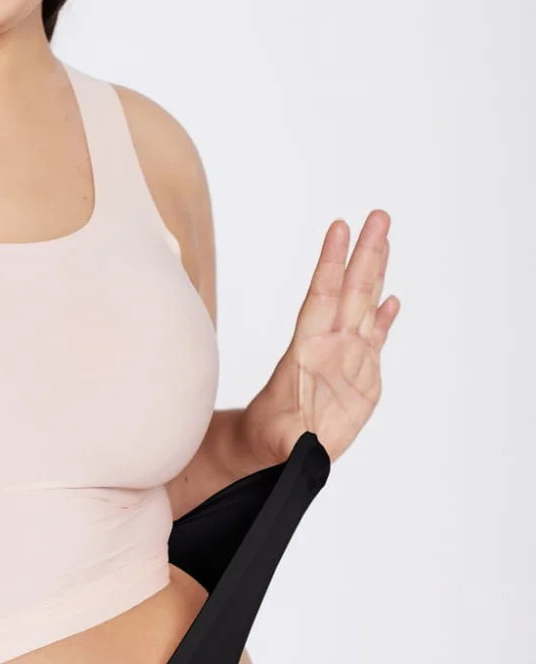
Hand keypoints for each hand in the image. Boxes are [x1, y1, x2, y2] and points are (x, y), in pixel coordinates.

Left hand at [244, 210, 399, 464]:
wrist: (272, 446)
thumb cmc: (270, 440)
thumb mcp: (278, 444)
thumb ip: (292, 442)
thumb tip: (299, 448)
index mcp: (307, 354)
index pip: (321, 298)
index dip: (331, 264)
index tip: (339, 229)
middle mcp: (330, 348)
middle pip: (351, 291)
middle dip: (365, 253)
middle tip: (378, 215)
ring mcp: (347, 359)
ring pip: (364, 306)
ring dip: (376, 273)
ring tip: (385, 238)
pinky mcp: (361, 377)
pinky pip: (375, 340)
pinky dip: (384, 320)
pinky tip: (393, 300)